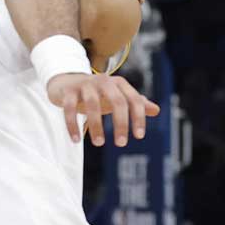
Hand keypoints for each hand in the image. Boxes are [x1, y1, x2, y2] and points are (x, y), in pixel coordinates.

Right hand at [45, 73, 159, 146]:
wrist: (67, 81)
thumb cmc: (98, 93)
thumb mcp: (117, 97)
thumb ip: (136, 103)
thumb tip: (157, 110)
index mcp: (119, 84)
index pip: (134, 100)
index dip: (138, 118)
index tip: (139, 136)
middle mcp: (104, 81)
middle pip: (117, 101)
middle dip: (121, 123)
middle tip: (121, 144)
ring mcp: (85, 85)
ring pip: (92, 104)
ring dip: (96, 125)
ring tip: (99, 143)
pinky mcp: (68, 91)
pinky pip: (70, 108)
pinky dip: (72, 124)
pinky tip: (76, 140)